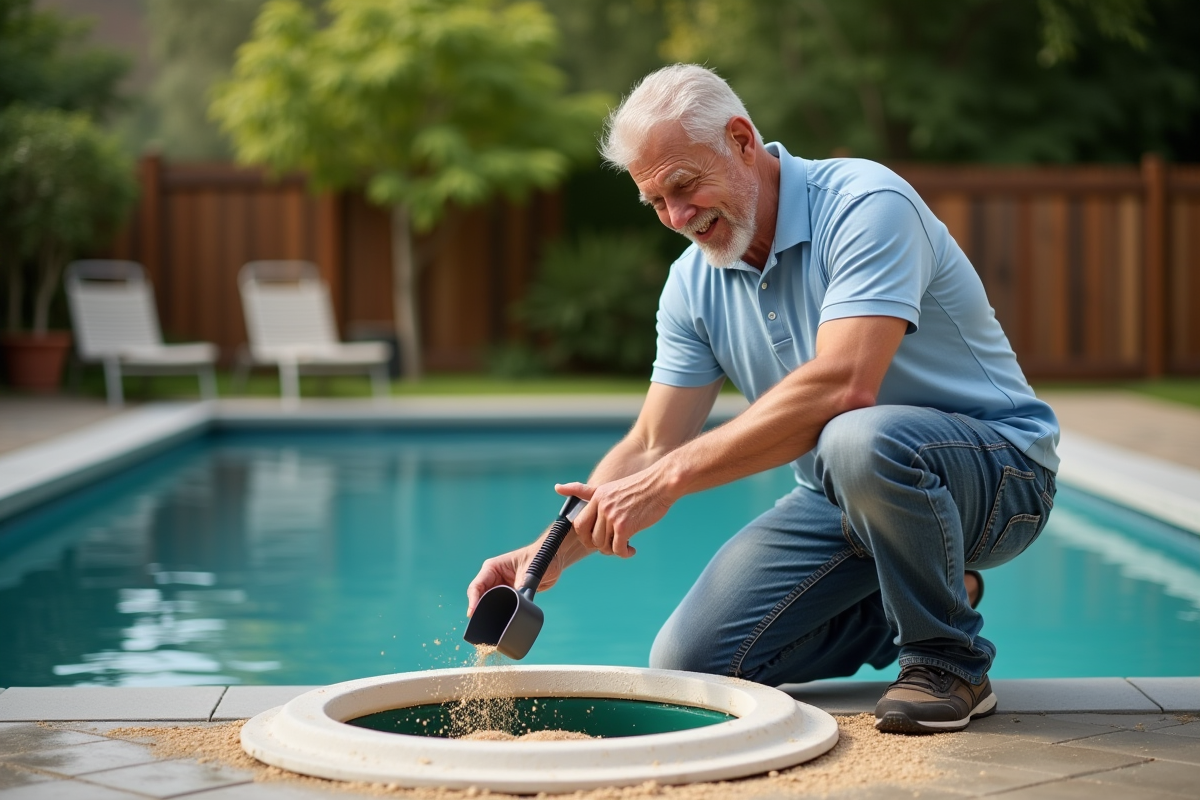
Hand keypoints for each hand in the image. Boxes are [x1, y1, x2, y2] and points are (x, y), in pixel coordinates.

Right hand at [466, 541, 563, 616]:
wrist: (554, 559)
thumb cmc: (540, 558)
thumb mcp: (528, 574)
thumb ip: (519, 590)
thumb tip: (515, 607)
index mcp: (492, 568)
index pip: (477, 586)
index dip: (473, 601)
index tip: (473, 613)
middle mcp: (494, 577)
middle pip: (480, 597)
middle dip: (479, 610)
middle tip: (479, 624)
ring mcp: (501, 586)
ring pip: (489, 603)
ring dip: (489, 612)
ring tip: (488, 625)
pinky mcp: (510, 594)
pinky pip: (501, 606)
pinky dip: (500, 613)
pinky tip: (500, 622)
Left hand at [556, 469, 675, 557]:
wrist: (661, 483)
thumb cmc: (639, 487)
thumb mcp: (609, 487)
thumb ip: (585, 491)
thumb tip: (556, 487)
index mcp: (596, 497)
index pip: (578, 523)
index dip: (585, 536)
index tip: (596, 539)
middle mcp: (601, 506)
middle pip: (589, 537)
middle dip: (598, 546)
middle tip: (610, 546)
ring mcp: (612, 516)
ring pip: (603, 545)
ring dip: (613, 549)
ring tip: (624, 546)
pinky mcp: (624, 526)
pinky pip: (617, 549)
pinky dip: (624, 553)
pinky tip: (632, 549)